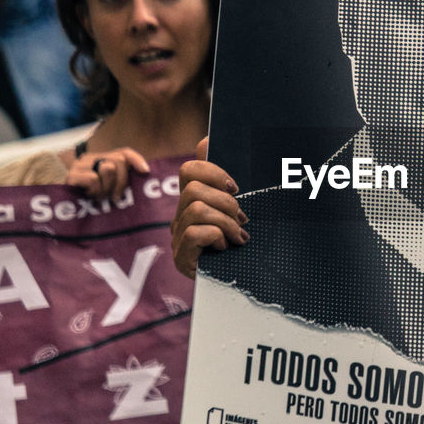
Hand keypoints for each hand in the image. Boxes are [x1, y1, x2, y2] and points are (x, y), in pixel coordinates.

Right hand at [67, 147, 149, 199]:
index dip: (136, 160)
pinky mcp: (71, 176)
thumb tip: (145, 172)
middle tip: (114, 197)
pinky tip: (89, 197)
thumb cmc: (95, 204)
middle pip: (119, 160)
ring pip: (108, 168)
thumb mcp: (113, 190)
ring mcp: (79, 165)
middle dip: (121, 182)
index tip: (146, 171)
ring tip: (99, 197)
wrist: (68, 214)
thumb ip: (124, 179)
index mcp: (102, 159)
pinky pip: (93, 180)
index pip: (124, 152)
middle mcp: (90, 158)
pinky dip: (95, 191)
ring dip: (107, 188)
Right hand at [171, 137, 248, 277]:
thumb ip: (223, 179)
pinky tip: (225, 248)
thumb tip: (207, 138)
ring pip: (196, 209)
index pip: (190, 170)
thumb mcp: (238, 208)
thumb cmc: (243, 243)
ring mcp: (179, 238)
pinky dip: (216, 237)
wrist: (244, 284)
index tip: (235, 188)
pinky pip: (194, 233)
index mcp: (194, 200)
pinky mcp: (182, 258)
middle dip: (224, 202)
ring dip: (225, 222)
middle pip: (192, 189)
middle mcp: (182, 217)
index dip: (212, 172)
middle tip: (242, 219)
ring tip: (238, 236)